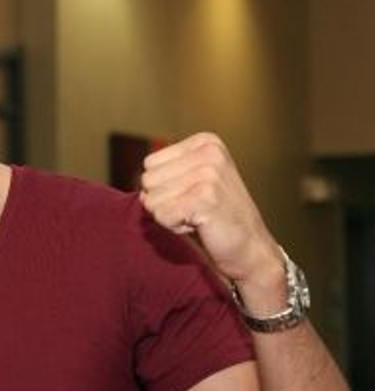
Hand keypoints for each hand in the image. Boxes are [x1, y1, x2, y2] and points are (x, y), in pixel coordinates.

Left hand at [138, 132, 281, 286]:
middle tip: (194, 209)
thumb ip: (165, 173)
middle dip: (165, 201)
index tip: (192, 196)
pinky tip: (199, 226)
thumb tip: (140, 186)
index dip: (163, 187)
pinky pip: (161, 215)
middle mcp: (209, 153)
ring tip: (197, 217)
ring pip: (152, 199)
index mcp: (205, 142)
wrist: (250, 249)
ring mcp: (208, 174)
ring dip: (170, 215)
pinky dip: (174, 226)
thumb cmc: (216, 216)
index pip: (150, 163)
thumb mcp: (192, 181)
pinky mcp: (205, 198)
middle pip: (148, 180)